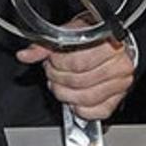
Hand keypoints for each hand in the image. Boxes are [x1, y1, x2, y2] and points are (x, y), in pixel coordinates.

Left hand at [16, 37, 134, 120]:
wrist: (109, 43)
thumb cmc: (90, 37)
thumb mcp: (67, 34)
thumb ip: (44, 46)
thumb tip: (25, 55)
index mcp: (108, 45)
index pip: (76, 63)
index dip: (57, 64)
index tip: (52, 60)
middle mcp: (119, 64)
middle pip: (79, 81)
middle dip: (58, 79)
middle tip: (53, 73)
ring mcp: (121, 83)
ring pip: (87, 98)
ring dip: (66, 94)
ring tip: (60, 85)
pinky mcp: (119, 98)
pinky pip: (98, 111)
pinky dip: (81, 109)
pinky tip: (74, 99)